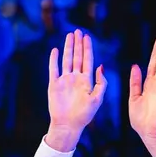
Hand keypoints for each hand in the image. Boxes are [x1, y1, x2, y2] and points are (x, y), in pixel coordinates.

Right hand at [46, 29, 106, 150]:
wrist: (68, 125)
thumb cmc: (84, 115)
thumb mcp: (97, 99)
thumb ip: (101, 83)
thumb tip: (101, 66)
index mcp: (86, 81)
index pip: (87, 60)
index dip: (87, 48)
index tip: (87, 37)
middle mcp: (75, 78)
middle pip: (77, 57)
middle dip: (78, 44)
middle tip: (78, 31)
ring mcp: (65, 80)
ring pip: (66, 60)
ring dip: (67, 48)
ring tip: (69, 36)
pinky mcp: (54, 84)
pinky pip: (53, 69)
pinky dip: (54, 60)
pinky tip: (55, 50)